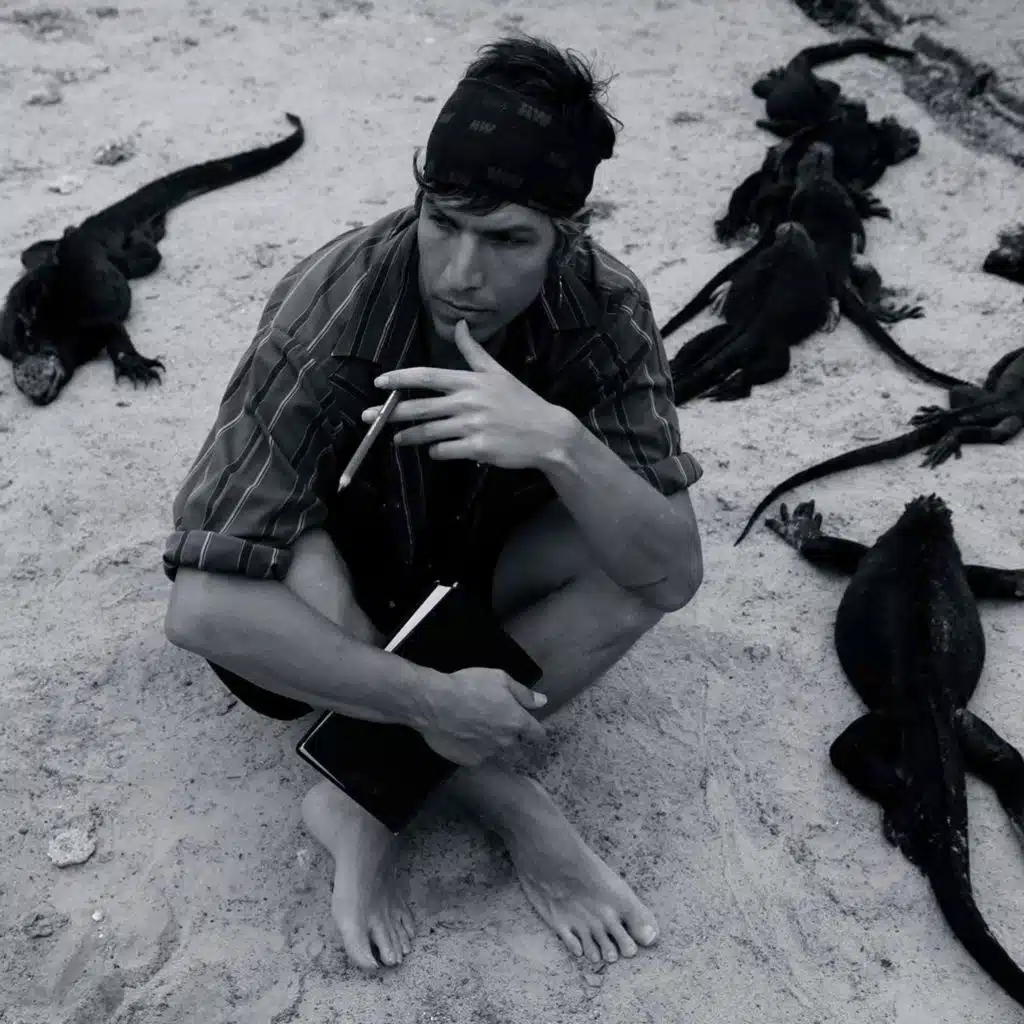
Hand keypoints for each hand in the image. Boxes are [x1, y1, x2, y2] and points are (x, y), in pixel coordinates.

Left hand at [363, 319, 576, 470]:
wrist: (547, 433)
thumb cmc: (521, 402)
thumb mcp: (498, 372)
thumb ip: (474, 351)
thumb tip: (460, 326)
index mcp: (470, 381)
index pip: (428, 376)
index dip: (401, 379)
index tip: (380, 383)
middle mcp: (468, 401)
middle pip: (420, 406)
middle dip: (390, 412)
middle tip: (367, 416)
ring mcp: (472, 425)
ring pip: (428, 431)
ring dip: (408, 436)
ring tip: (396, 439)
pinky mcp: (478, 448)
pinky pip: (445, 451)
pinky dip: (437, 451)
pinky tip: (436, 451)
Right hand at [419, 666, 547, 766]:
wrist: (435, 703)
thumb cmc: (469, 686)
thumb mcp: (499, 679)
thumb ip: (523, 693)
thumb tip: (542, 702)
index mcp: (517, 721)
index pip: (537, 735)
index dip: (538, 734)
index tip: (536, 734)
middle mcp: (506, 742)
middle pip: (520, 750)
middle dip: (518, 745)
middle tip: (507, 736)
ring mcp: (487, 754)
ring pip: (498, 755)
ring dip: (495, 748)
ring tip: (483, 737)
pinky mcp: (469, 761)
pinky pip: (477, 758)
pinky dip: (475, 751)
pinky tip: (465, 740)